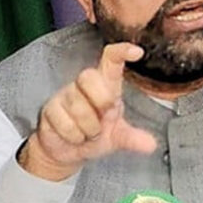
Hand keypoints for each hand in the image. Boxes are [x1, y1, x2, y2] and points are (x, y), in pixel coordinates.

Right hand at [19, 42, 157, 180]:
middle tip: (104, 119)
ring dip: (89, 129)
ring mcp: (65, 95)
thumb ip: (133, 138)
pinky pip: (65, 122)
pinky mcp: (50, 109)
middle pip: (89, 77)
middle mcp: (84, 85)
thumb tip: (152, 145)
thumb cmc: (93, 134)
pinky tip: (74, 136)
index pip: (111, 59)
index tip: (137, 52)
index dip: (122, 52)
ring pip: (77, 107)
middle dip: (101, 102)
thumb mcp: (116, 137)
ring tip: (89, 133)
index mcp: (105, 85)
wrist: (67, 151)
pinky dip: (74, 136)